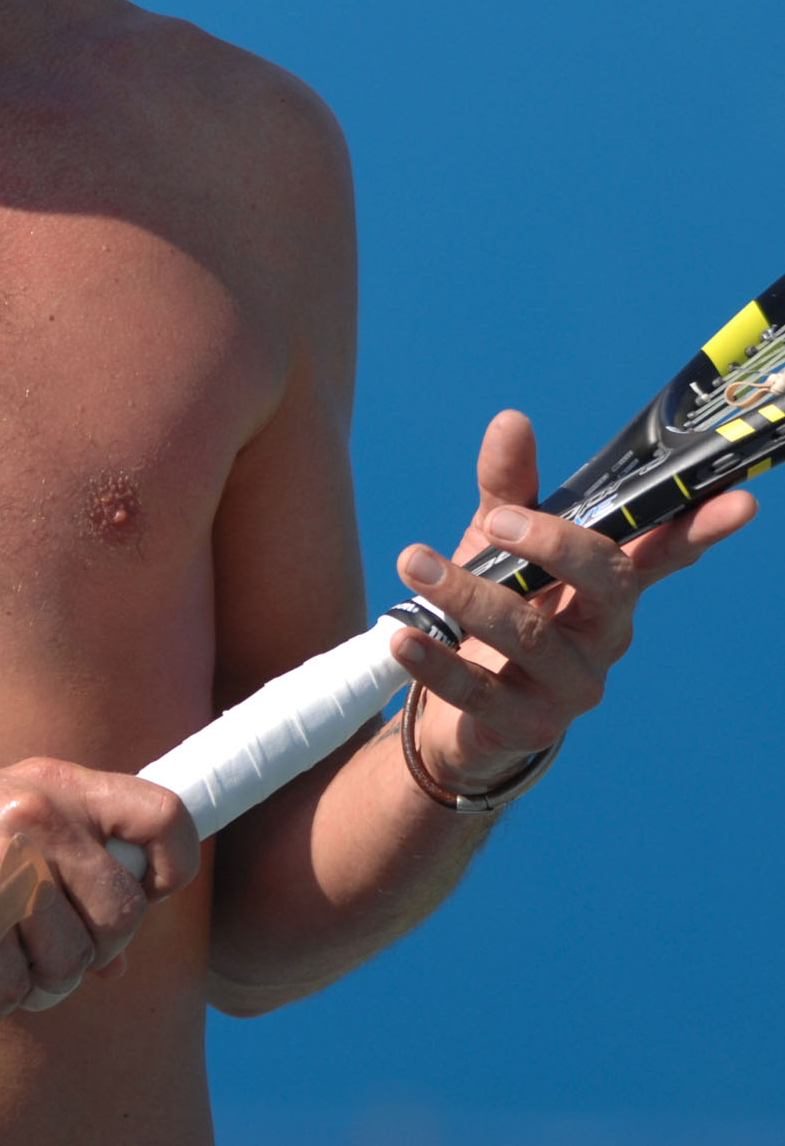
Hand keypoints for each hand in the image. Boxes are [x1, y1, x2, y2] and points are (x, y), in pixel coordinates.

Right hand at [0, 756, 197, 1026]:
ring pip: (74, 960)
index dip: (171, 867)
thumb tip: (122, 956)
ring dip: (43, 987)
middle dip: (97, 952)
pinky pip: (16, 987)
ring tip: (5, 975)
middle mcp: (38, 815)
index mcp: (59, 785)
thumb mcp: (15, 827)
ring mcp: (3, 864)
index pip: (163, 814)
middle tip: (53, 957)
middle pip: (124, 911)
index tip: (142, 897)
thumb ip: (75, 868)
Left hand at [393, 407, 756, 799]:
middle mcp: (604, 636)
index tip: (741, 502)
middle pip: (607, 582)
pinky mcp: (526, 726)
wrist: (456, 713)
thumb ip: (508, 489)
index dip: (701, 528)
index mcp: (608, 587)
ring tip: (414, 562)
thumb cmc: (494, 610)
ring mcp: (571, 686)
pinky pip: (478, 690)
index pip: (664, 552)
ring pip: (528, 633)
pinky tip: (404, 634)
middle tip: (497, 520)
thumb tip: (512, 419)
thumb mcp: (498, 543)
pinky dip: (436, 660)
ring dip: (468, 593)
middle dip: (555, 546)